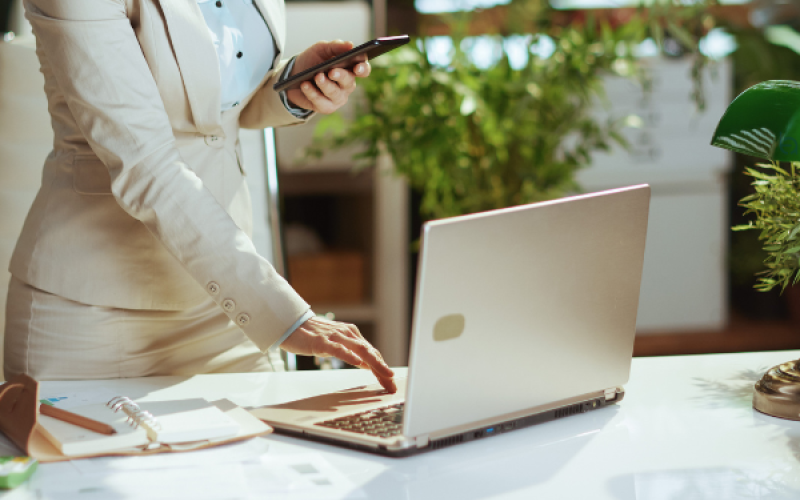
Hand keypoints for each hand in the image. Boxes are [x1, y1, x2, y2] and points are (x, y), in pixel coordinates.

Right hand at [280, 316, 395, 392]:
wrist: (290, 324)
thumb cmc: (312, 335)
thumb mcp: (336, 345)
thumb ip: (351, 352)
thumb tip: (366, 364)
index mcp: (352, 335)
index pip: (372, 353)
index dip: (383, 368)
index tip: (391, 384)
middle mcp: (347, 334)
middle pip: (370, 353)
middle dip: (383, 369)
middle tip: (392, 384)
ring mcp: (335, 337)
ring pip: (360, 350)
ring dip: (374, 363)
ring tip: (385, 374)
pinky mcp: (322, 341)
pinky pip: (338, 349)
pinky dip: (349, 355)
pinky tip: (358, 362)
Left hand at [286, 40, 370, 113]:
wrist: (294, 74)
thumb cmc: (312, 61)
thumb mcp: (322, 49)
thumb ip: (335, 46)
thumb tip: (350, 44)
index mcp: (350, 69)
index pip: (363, 70)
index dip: (363, 69)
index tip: (357, 67)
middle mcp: (347, 85)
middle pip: (349, 82)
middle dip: (340, 76)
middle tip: (331, 71)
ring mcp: (338, 98)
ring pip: (334, 93)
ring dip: (325, 85)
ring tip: (316, 76)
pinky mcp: (326, 107)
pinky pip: (321, 102)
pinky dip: (312, 93)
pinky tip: (305, 85)